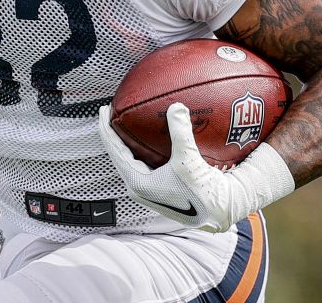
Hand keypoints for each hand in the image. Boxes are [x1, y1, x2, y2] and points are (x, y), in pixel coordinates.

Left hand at [97, 102, 294, 232]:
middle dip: (116, 132)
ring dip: (129, 140)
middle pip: (120, 153)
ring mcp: (150, 186)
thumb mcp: (188, 161)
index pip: (114, 150)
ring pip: (133, 158)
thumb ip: (180, 132)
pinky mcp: (162, 185)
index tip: (104, 110)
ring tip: (128, 121)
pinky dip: (146, 146)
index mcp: (137, 182)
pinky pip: (147, 161)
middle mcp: (140, 185)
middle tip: (113, 112)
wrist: (218, 214)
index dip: (107, 128)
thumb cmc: (200, 193)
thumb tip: (175, 107)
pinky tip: (154, 135)